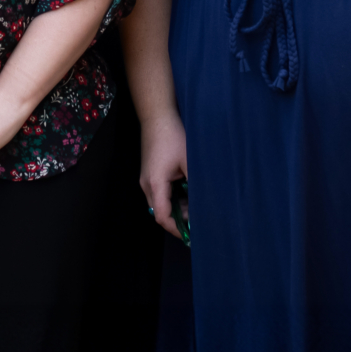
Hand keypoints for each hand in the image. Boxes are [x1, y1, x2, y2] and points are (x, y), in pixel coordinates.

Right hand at [137, 112, 188, 240]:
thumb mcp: (189, 161)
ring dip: (177, 207)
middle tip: (198, 221)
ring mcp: (146, 179)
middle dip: (178, 219)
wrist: (157, 117)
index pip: (162, 216)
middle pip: (160, 212)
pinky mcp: (149, 174)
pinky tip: (188, 192)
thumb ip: (194, 183)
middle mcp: (147, 185)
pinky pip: (160, 193)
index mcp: (155, 184)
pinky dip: (173, 197)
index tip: (191, 234)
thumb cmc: (173, 136)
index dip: (176, 228)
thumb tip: (204, 201)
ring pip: (160, 203)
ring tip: (196, 206)